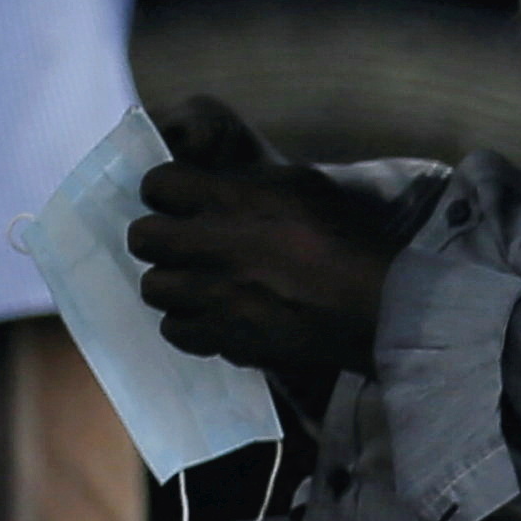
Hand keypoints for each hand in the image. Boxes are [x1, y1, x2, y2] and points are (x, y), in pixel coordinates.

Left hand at [132, 95, 395, 386]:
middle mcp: (209, 245)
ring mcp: (211, 296)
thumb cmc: (350, 241)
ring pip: (153, 287)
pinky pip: (176, 330)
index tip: (182, 201)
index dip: (167, 192)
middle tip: (185, 246)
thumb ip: (252, 184)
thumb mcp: (304, 188)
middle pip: (141, 237)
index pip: (158, 183)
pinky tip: (216, 319)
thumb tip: (220, 183)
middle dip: (159, 238)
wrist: (378, 308)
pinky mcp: (222, 337)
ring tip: (202, 287)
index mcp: (231, 200)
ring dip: (175, 285)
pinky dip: (192, 325)